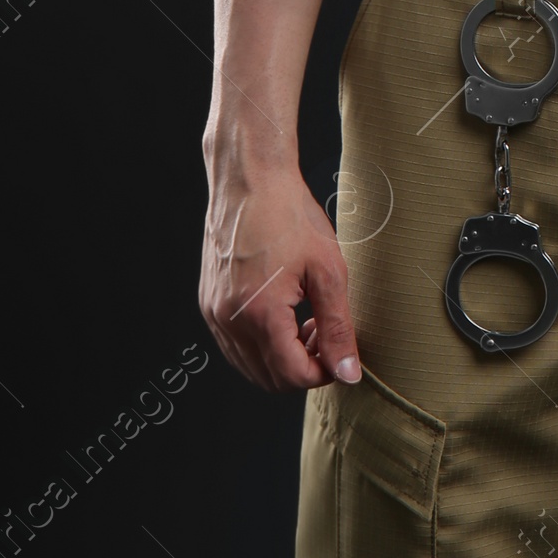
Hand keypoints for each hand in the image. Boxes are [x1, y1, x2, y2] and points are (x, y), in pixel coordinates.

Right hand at [199, 161, 360, 391]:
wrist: (251, 177)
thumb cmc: (290, 215)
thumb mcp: (327, 270)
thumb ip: (338, 328)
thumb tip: (348, 373)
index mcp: (259, 315)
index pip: (292, 377)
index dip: (322, 372)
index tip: (339, 350)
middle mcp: (229, 320)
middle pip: (268, 379)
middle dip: (302, 366)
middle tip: (324, 331)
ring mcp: (214, 312)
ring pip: (249, 366)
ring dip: (281, 357)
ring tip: (306, 318)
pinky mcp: (209, 302)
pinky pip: (234, 344)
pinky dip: (261, 342)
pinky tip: (283, 310)